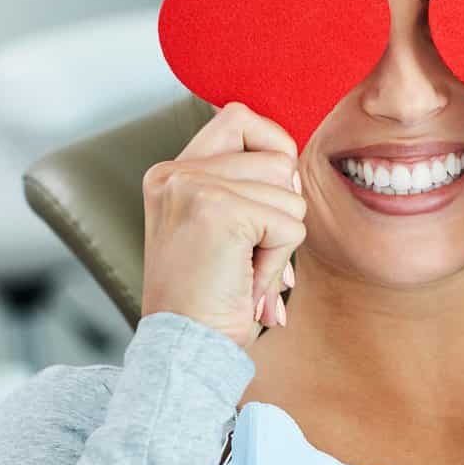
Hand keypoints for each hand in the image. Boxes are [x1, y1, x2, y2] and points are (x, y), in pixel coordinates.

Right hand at [139, 102, 305, 349]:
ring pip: (290, 192)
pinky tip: (245, 281)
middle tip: (250, 251)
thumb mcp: (220, 231)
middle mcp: (175, 172)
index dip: (274, 149)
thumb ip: (243, 187)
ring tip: (243, 269)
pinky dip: (279, 261)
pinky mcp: (218, 210)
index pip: (241, 117)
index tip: (269, 199)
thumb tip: (292, 162)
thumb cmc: (211, 299)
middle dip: (282, 208)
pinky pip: (291, 225)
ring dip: (281, 240)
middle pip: (278, 155)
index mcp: (171, 172)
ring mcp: (193, 187)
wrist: (186, 347)